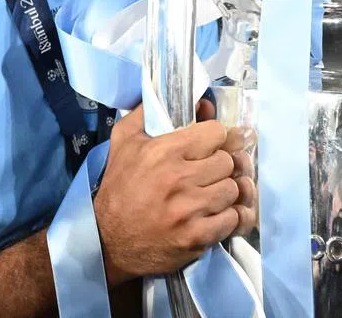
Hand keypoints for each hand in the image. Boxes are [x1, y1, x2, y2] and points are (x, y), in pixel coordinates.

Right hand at [94, 103, 254, 284]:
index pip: (216, 132)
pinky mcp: (196, 238)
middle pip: (228, 161)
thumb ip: (150, 113)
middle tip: (210, 171)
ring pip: (233, 189)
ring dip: (225, 191)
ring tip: (212, 193)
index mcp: (163, 151)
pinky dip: (229, 217)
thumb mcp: (124, 141)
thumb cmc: (119, 188)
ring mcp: (189, 210)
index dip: (215, 137)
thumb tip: (192, 100)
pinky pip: (233, 219)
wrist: (108, 241)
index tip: (210, 145)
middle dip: (221, 164)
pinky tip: (215, 214)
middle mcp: (178, 178)